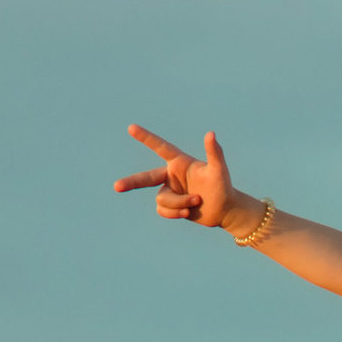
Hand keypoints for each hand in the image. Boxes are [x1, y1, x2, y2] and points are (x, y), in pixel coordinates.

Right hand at [116, 124, 239, 226]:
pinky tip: (188, 212)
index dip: (146, 138)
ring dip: (179, 203)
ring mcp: (169, 191)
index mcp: (179, 162)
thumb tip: (210, 134)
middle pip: (145, 178)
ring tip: (197, 202)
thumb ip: (214, 152)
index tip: (131, 128)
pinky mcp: (170, 206)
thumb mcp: (219, 170)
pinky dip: (175, 213)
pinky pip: (163, 211)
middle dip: (131, 183)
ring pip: (162, 200)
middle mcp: (171, 175)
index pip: (160, 147)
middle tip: (117, 187)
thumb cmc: (223, 186)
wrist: (224, 210)